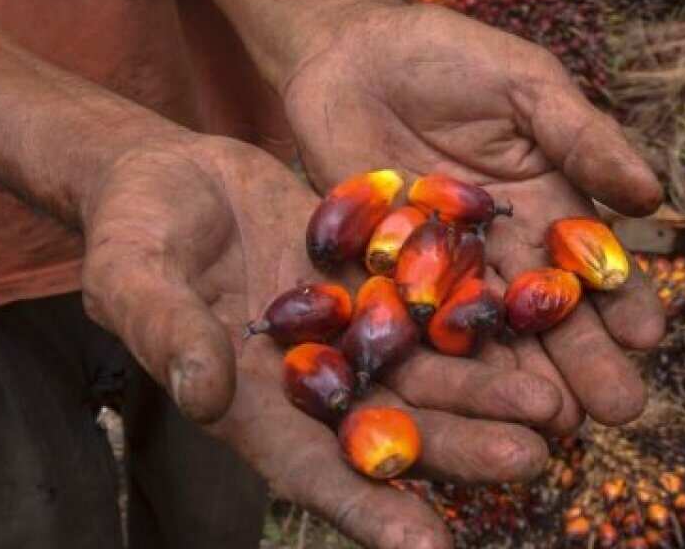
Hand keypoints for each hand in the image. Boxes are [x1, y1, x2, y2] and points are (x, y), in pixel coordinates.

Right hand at [79, 133, 564, 548]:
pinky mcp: (373, 278)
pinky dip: (478, 315)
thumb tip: (207, 395)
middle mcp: (313, 382)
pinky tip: (533, 321)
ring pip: (428, 371)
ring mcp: (349, 331)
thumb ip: (171, 334)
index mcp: (252, 407)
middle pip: (394, 428)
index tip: (431, 548)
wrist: (167, 174)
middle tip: (530, 459)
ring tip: (554, 405)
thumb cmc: (130, 235)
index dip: (372, 511)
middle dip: (461, 450)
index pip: (315, 473)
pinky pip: (432, 299)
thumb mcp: (132, 279)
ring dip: (488, 391)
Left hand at [283, 3, 666, 433]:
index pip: (592, 263)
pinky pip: (408, 324)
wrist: (349, 52)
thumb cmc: (449, 56)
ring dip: (518, 380)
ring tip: (552, 424)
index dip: (623, 299)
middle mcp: (501, 250)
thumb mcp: (525, 83)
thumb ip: (580, 135)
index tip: (649, 336)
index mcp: (547, 205)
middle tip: (617, 411)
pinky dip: (432, 361)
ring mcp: (440, 271)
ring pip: (485, 335)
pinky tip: (457, 400)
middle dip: (584, 362)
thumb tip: (652, 195)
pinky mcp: (380, 277)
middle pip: (546, 315)